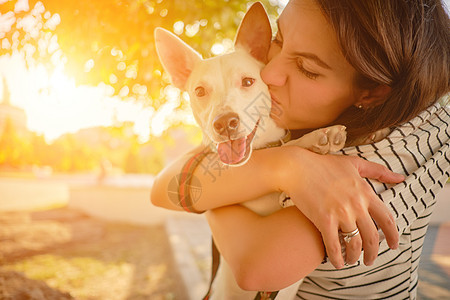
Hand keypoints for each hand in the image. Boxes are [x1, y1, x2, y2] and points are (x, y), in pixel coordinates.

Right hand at [278, 147, 403, 268]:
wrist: (297, 167)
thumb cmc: (323, 164)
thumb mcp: (354, 163)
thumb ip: (378, 170)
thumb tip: (400, 178)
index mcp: (366, 193)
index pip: (387, 220)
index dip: (392, 236)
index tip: (392, 245)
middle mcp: (357, 205)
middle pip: (372, 237)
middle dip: (373, 253)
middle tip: (369, 260)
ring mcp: (341, 213)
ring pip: (355, 244)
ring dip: (354, 257)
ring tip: (351, 261)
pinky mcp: (324, 219)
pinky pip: (334, 245)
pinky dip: (337, 258)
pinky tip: (337, 263)